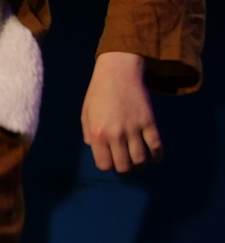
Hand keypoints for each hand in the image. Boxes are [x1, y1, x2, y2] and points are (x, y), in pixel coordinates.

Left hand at [81, 51, 160, 172]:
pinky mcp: (149, 122)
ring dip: (141, 165)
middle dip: (125, 168)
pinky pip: (156, 147)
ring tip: (139, 161)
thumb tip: (95, 149)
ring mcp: (134, 129)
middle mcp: (115, 134)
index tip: (110, 160)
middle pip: (124, 166)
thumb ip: (89, 134)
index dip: (108, 165)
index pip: (104, 164)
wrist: (118, 73)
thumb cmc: (98, 93)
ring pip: (141, 160)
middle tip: (126, 163)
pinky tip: (154, 156)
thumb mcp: (86, 113)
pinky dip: (157, 156)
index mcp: (97, 133)